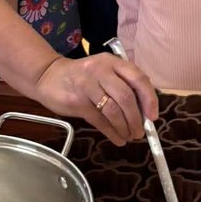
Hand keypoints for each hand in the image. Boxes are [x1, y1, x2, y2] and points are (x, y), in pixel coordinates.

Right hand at [34, 53, 157, 144]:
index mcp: (112, 62)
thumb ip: (122, 85)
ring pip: (113, 110)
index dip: (149, 99)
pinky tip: (118, 139)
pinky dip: (112, 133)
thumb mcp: (103, 72)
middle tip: (140, 132)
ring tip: (129, 136)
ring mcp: (87, 85)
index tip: (152, 116)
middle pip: (126, 97)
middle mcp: (100, 70)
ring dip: (125, 128)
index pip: (138, 78)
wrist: (47, 76)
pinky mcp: (76, 101)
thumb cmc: (81, 76)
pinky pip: (99, 120)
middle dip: (136, 119)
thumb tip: (144, 112)